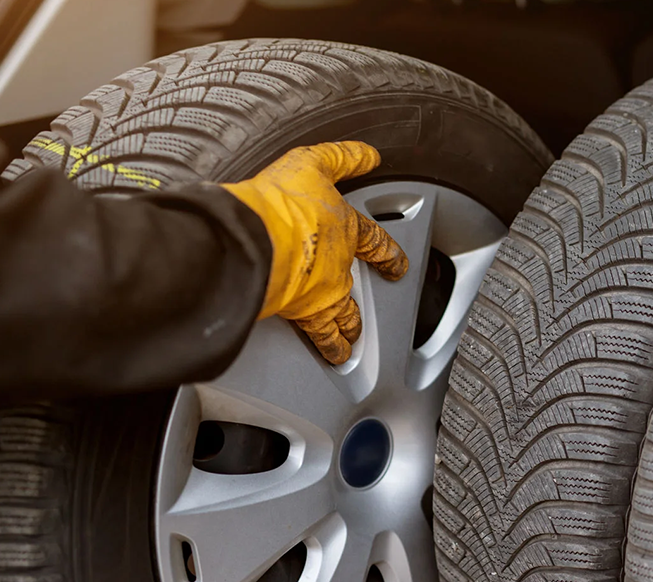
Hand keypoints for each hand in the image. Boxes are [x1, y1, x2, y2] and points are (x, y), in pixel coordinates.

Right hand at [222, 141, 406, 364]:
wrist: (256, 238)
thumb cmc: (281, 202)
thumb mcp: (313, 164)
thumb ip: (341, 158)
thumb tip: (369, 154)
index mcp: (342, 230)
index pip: (373, 241)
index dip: (387, 253)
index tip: (397, 265)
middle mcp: (338, 265)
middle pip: (355, 288)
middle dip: (360, 302)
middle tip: (363, 319)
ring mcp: (322, 291)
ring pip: (341, 318)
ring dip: (345, 332)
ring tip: (347, 346)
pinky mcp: (303, 312)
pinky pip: (320, 336)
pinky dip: (327, 347)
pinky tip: (329, 356)